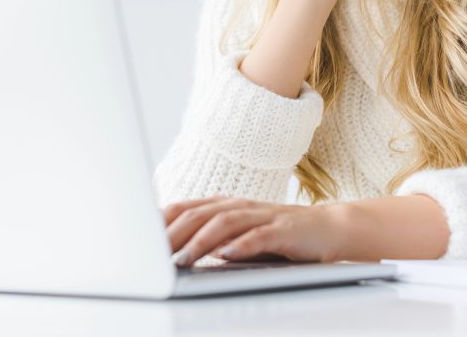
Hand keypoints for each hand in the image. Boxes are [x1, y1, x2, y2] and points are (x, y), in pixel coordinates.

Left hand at [163, 196, 345, 266]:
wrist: (327, 229)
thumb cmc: (277, 236)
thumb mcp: (239, 237)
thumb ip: (210, 241)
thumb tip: (172, 254)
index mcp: (225, 206)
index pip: (186, 208)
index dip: (162, 220)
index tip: (139, 237)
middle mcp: (240, 206)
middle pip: (200, 214)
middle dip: (174, 234)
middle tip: (153, 255)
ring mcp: (262, 216)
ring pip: (224, 223)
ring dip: (200, 241)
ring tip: (182, 259)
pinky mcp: (284, 230)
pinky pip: (259, 236)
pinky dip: (241, 245)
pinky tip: (226, 256)